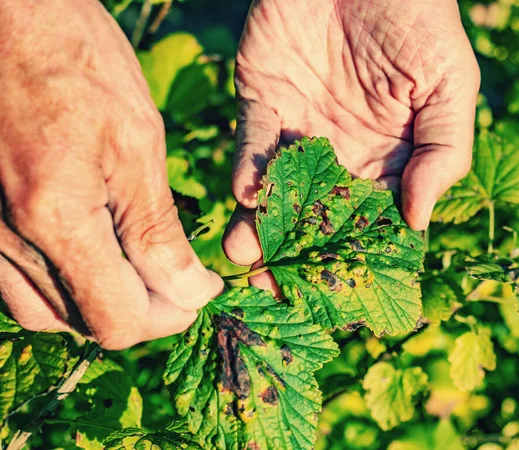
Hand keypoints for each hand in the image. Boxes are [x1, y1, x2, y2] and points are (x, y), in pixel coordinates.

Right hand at [0, 0, 222, 349]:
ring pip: (48, 311)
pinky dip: (66, 283)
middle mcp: (6, 241)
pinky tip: (96, 253)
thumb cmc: (76, 62)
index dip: (169, 315)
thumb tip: (193, 291)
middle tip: (179, 282)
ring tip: (143, 271)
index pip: (117, 318)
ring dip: (102, 303)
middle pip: (83, 321)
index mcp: (55, 219)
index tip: (200, 290)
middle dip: (142, 311)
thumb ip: (158, 229)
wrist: (7, 20)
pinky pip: (20, 284)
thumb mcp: (136, 142)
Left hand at [223, 0, 479, 288]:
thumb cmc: (418, 18)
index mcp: (386, 161)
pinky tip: (247, 193)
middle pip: (314, 218)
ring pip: (276, 192)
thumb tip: (418, 223)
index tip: (337, 292)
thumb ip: (443, 154)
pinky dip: (247, 170)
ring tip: (246, 254)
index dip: (353, 257)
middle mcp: (339, 156)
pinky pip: (252, 146)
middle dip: (295, 254)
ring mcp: (298, 133)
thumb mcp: (450, 85)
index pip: (368, 221)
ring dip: (259, 224)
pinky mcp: (263, 105)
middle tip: (274, 288)